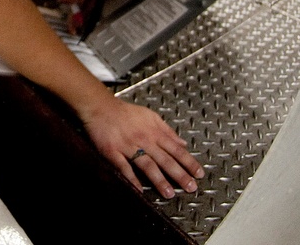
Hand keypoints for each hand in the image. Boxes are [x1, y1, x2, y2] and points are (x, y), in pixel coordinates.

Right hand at [79, 96, 204, 197]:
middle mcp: (144, 139)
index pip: (176, 149)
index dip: (188, 162)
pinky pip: (123, 167)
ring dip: (159, 180)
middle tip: (190, 187)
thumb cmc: (125, 112)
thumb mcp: (151, 116)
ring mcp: (128, 146)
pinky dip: (131, 178)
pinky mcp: (112, 151)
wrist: (100, 107)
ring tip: (168, 193)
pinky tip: (139, 189)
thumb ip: (168, 131)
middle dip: (179, 174)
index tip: (198, 174)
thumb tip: (183, 143)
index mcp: (154, 132)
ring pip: (147, 164)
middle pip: (165, 159)